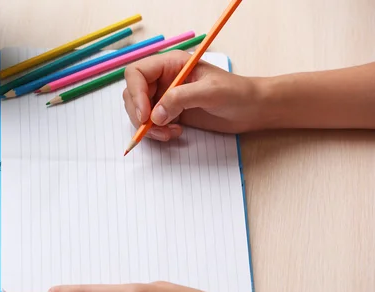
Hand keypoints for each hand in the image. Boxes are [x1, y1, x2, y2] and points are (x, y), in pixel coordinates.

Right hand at [122, 50, 265, 139]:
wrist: (252, 110)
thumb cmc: (237, 93)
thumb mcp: (210, 92)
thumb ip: (180, 99)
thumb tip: (155, 115)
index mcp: (171, 64)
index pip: (136, 74)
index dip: (135, 93)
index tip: (144, 115)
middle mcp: (164, 79)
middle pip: (133, 95)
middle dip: (139, 114)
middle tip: (155, 129)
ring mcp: (166, 97)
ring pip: (139, 112)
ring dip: (148, 127)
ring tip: (169, 133)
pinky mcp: (170, 114)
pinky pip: (151, 124)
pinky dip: (157, 133)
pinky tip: (175, 134)